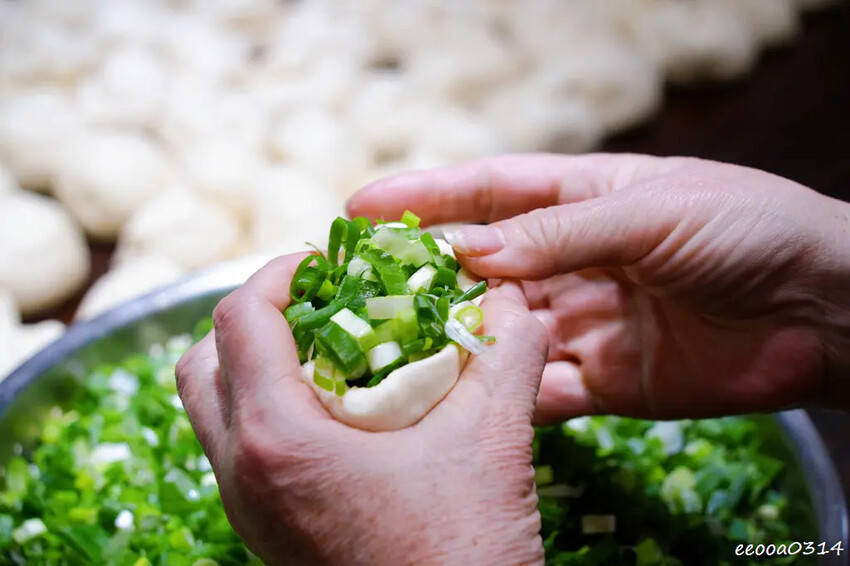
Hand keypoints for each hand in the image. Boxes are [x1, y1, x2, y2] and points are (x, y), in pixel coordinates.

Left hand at [176, 254, 548, 564]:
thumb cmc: (462, 553)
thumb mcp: (492, 443)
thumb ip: (507, 357)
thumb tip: (520, 303)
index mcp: (277, 438)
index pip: (239, 320)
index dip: (279, 274)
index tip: (325, 264)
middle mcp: (242, 474)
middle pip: (202, 363)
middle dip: (256, 318)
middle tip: (319, 304)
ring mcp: (247, 510)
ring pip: (213, 411)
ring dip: (256, 365)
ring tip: (329, 353)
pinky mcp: (266, 532)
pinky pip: (239, 449)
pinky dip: (270, 410)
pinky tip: (340, 412)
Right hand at [347, 154, 849, 420]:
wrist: (828, 313)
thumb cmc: (750, 230)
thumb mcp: (651, 211)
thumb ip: (558, 234)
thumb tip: (469, 252)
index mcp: (585, 199)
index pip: (491, 192)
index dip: (427, 196)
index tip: (361, 208)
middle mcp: (576, 259)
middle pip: (486, 268)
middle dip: (428, 276)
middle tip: (365, 292)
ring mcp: (586, 320)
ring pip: (503, 332)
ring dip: (459, 340)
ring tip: (400, 352)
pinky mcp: (604, 379)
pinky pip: (540, 388)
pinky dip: (504, 395)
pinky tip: (464, 403)